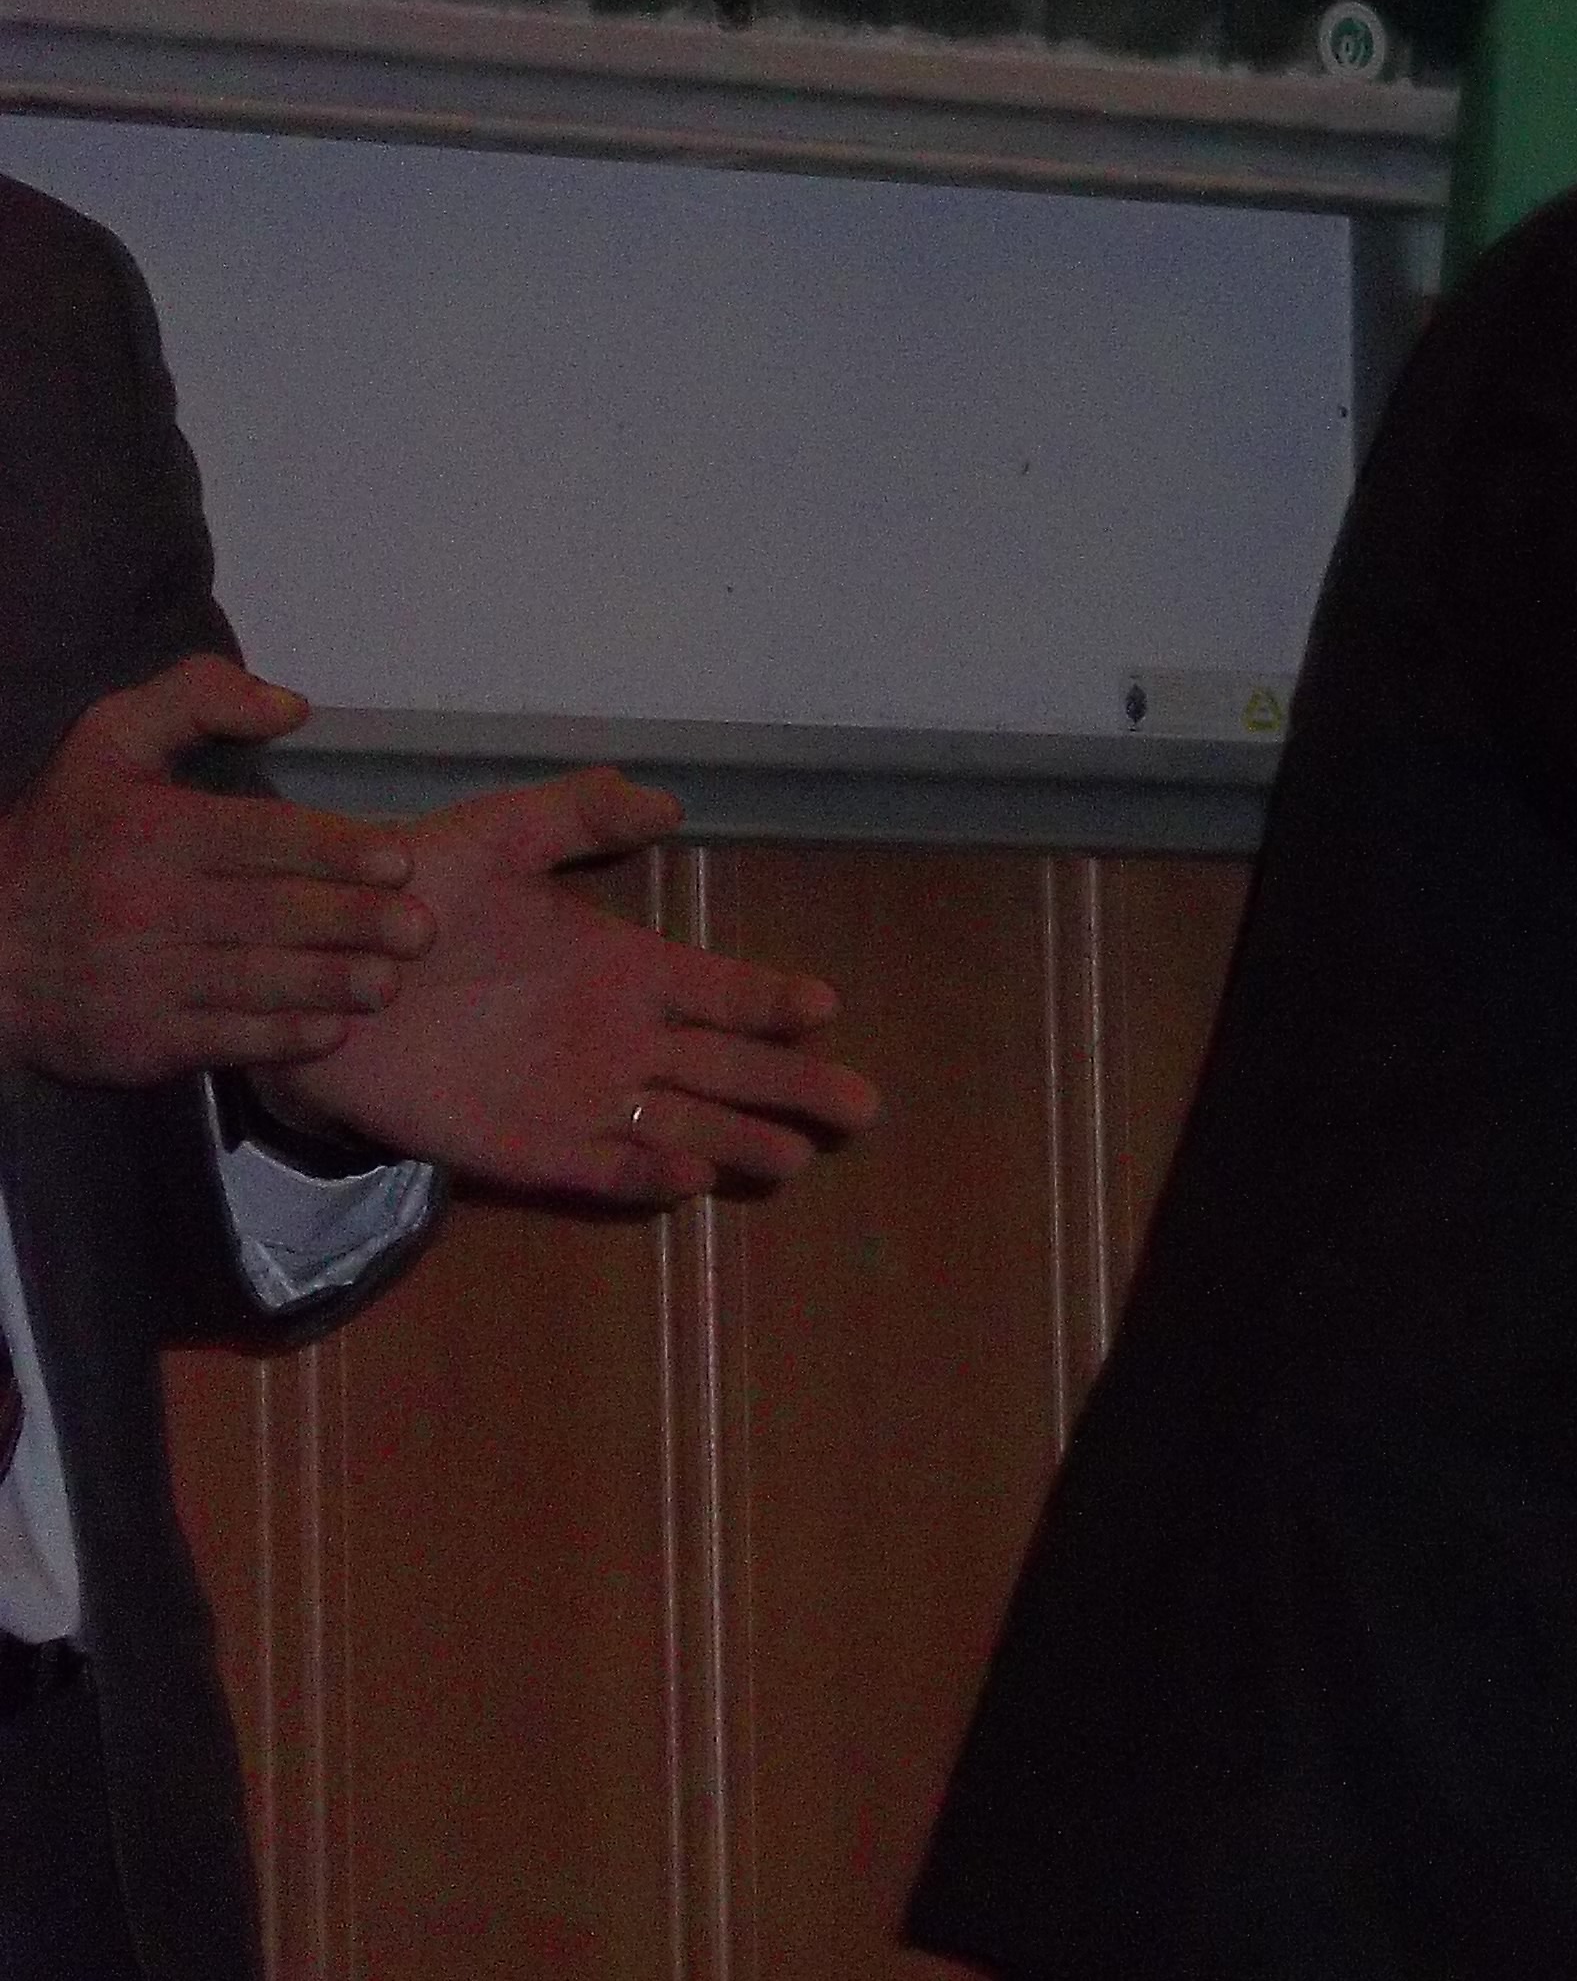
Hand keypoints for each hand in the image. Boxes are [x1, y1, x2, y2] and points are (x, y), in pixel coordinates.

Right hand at [0, 657, 428, 1083]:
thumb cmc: (61, 840)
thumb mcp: (106, 744)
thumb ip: (194, 698)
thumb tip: (291, 705)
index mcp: (151, 831)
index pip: (257, 838)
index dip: (333, 850)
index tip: (398, 860)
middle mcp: (147, 905)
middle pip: (269, 914)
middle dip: (352, 923)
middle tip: (419, 929)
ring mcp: (141, 978)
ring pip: (253, 981)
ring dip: (330, 984)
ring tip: (390, 981)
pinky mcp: (137, 1041)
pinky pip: (222, 1041)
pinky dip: (280, 1039)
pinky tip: (332, 1030)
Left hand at [255, 771, 881, 1204]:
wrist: (309, 972)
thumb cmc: (403, 894)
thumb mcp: (494, 836)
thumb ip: (579, 815)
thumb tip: (670, 804)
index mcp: (624, 968)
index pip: (722, 991)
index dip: (774, 1000)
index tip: (825, 1005)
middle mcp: (616, 1039)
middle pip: (728, 1071)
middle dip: (795, 1089)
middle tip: (862, 1109)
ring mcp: (573, 1097)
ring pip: (679, 1126)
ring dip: (736, 1142)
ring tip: (793, 1158)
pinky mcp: (519, 1148)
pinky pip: (595, 1167)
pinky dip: (641, 1174)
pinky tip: (685, 1176)